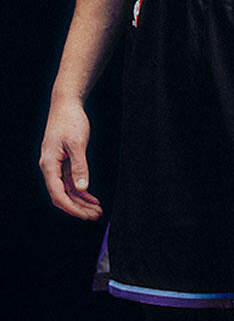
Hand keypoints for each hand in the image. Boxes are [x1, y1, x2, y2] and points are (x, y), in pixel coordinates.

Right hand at [39, 97, 102, 218]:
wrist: (66, 104)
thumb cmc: (70, 120)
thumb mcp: (77, 144)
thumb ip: (79, 166)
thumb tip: (81, 188)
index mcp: (49, 164)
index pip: (58, 194)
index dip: (72, 208)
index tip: (86, 215)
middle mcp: (50, 167)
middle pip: (61, 196)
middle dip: (78, 208)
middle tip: (96, 215)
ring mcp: (56, 166)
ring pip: (66, 191)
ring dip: (81, 202)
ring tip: (97, 210)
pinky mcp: (63, 163)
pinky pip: (70, 183)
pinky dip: (81, 192)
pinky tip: (92, 198)